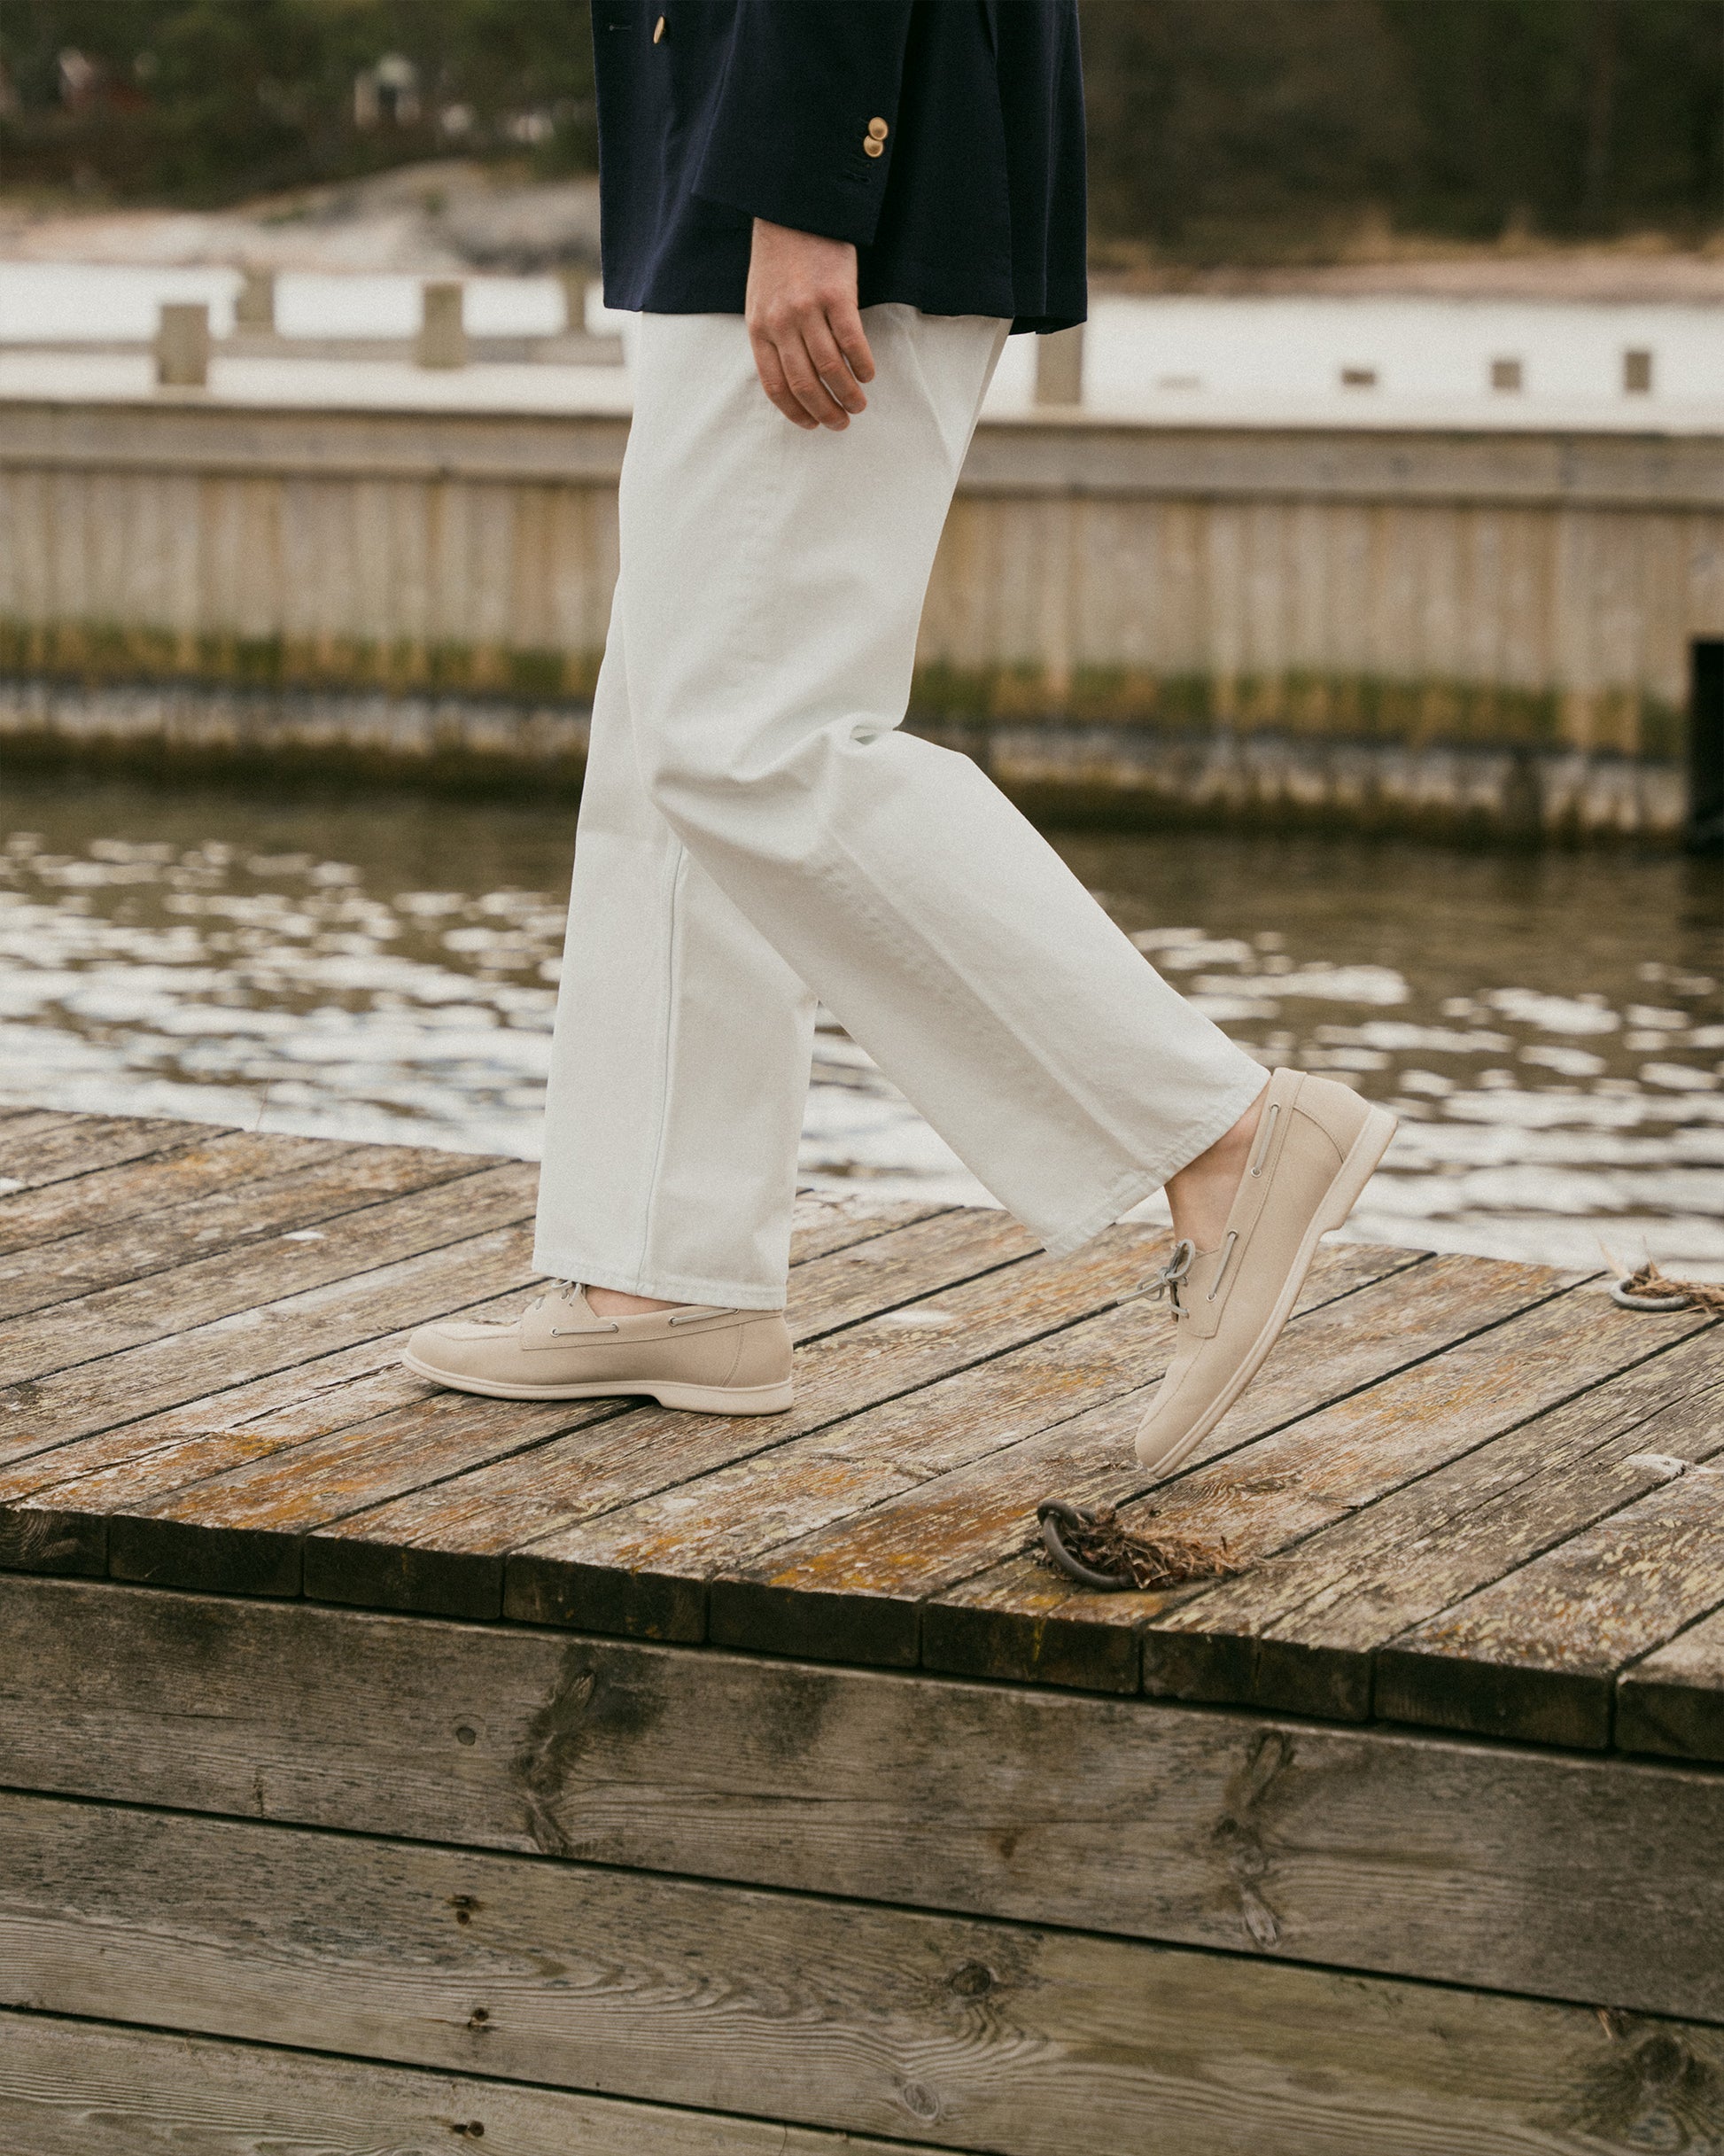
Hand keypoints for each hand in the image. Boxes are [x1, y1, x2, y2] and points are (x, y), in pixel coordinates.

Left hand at [745, 218, 874, 430]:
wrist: (793, 210)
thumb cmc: (778, 259)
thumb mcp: (760, 300)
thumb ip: (771, 336)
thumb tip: (792, 379)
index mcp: (759, 328)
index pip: (776, 385)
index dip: (796, 412)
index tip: (813, 426)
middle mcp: (781, 322)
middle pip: (805, 383)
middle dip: (826, 411)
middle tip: (843, 422)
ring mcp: (808, 308)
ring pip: (830, 368)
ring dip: (848, 394)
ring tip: (859, 404)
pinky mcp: (836, 294)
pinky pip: (851, 341)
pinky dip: (862, 364)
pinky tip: (868, 374)